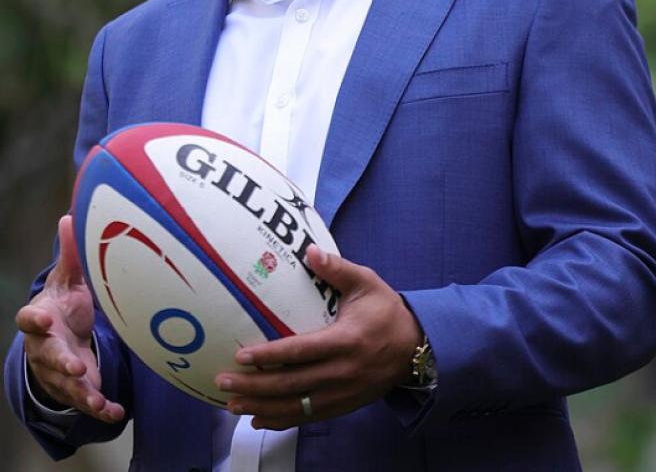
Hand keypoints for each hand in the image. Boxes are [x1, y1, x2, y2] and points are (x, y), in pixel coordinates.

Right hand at [16, 215, 124, 423]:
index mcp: (40, 318)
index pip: (29, 320)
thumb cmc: (63, 304)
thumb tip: (70, 216)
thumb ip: (70, 254)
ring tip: (98, 398)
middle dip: (60, 361)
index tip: (43, 320)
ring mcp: (58, 370)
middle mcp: (45, 347)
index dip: (34, 321)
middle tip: (75, 365)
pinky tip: (117, 411)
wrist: (60, 338)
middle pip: (47, 356)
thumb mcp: (67, 279)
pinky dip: (101, 407)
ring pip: (66, 384)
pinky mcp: (75, 387)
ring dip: (82, 392)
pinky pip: (86, 400)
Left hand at [215, 245, 422, 429]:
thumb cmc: (386, 310)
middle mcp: (342, 372)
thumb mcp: (367, 282)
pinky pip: (308, 417)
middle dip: (254, 385)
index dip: (269, 355)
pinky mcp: (343, 405)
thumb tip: (310, 250)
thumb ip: (337, 268)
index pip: (300, 351)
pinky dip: (282, 420)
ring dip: (262, 406)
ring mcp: (342, 394)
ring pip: (296, 406)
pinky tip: (258, 418)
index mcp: (346, 341)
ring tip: (231, 405)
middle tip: (223, 382)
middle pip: (291, 383)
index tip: (241, 356)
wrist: (415, 347)